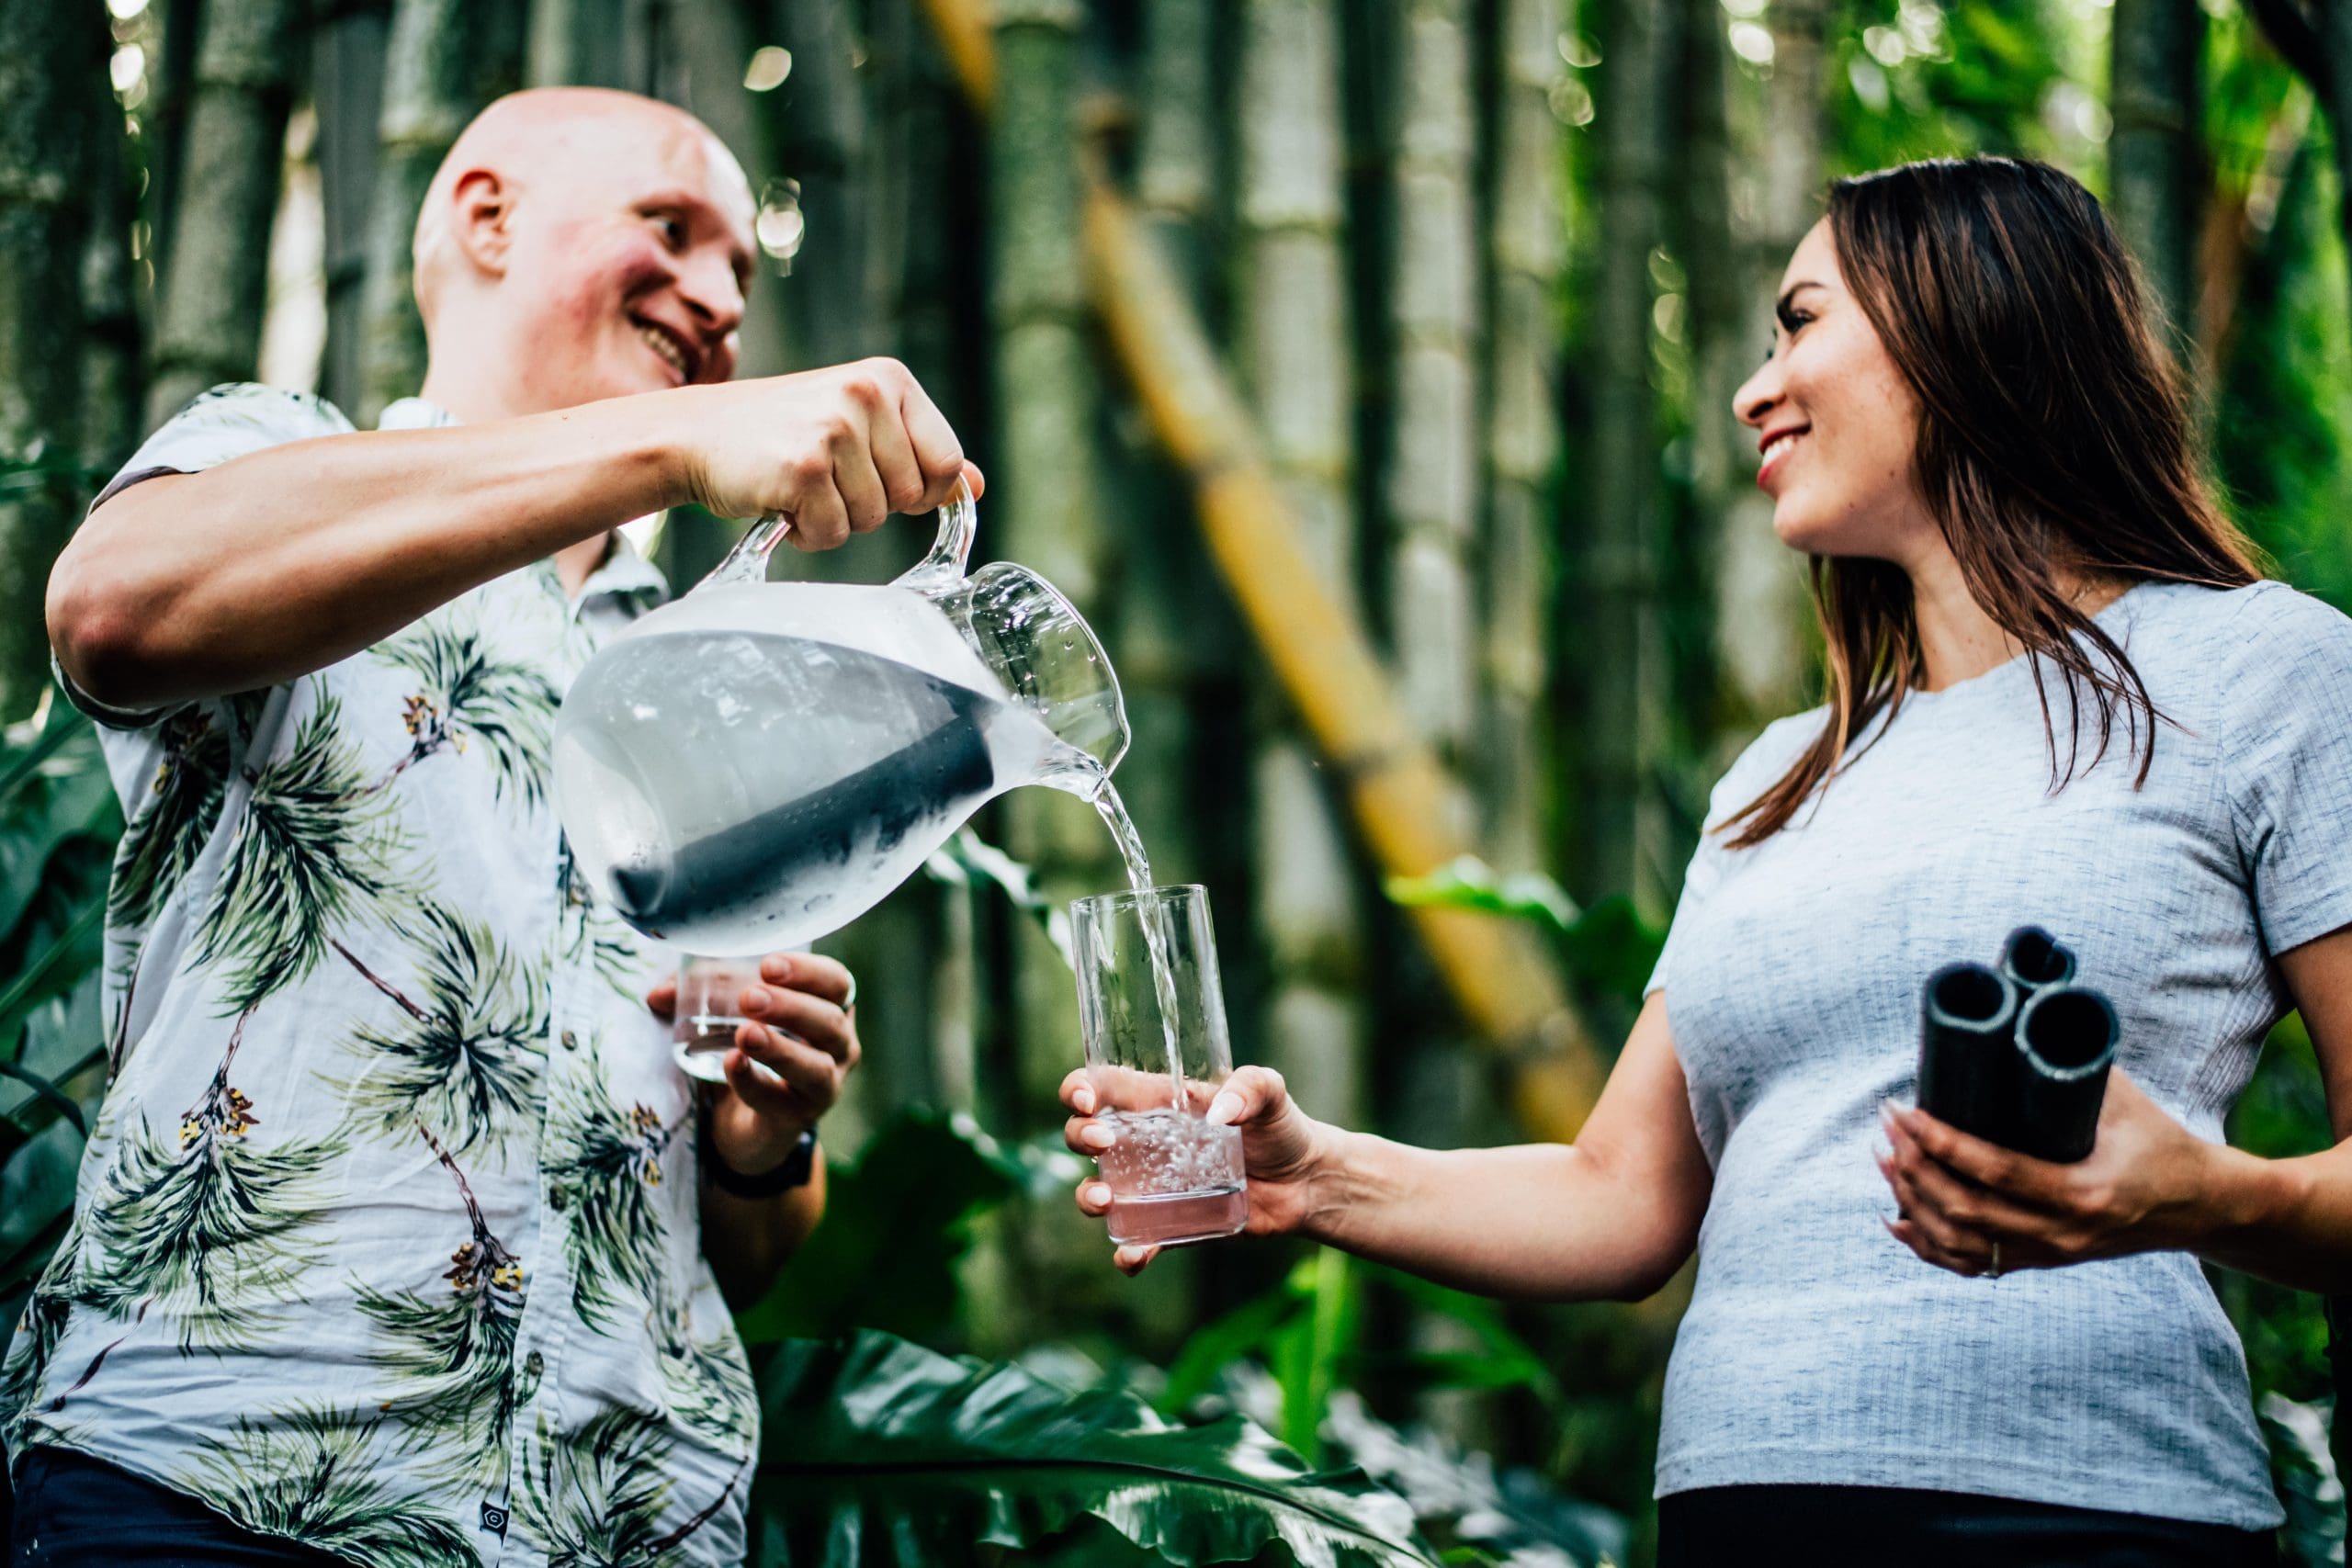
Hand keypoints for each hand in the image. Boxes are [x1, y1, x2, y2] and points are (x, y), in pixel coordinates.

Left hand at [647, 953, 859, 1177]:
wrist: (746, 1122)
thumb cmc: (750, 1051)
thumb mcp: (727, 1016)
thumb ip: (697, 997)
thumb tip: (658, 995)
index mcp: (830, 1009)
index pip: (836, 983)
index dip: (809, 972)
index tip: (768, 965)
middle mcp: (838, 1048)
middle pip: (830, 1022)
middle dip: (791, 1007)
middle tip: (749, 998)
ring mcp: (823, 1087)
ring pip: (816, 1067)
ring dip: (779, 1048)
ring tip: (744, 1034)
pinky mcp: (796, 1119)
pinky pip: (780, 1102)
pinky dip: (754, 1082)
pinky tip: (732, 1065)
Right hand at [666, 358, 984, 547]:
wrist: (695, 434)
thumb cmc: (781, 434)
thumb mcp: (857, 426)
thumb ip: (919, 453)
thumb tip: (975, 486)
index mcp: (889, 380)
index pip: (947, 461)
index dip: (920, 489)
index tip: (878, 479)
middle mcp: (867, 395)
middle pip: (911, 496)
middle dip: (871, 503)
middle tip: (824, 475)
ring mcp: (835, 429)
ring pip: (873, 519)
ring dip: (836, 518)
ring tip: (799, 484)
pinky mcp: (804, 468)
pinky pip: (833, 534)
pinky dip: (807, 533)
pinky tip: (781, 500)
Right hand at [1059, 1064, 1336, 1275]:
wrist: (1305, 1181)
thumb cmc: (1281, 1127)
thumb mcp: (1271, 1092)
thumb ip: (1252, 1087)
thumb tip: (1220, 1114)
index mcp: (1160, 1102)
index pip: (1106, 1087)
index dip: (1081, 1089)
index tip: (1085, 1099)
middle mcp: (1146, 1143)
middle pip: (1086, 1135)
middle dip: (1079, 1136)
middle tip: (1102, 1142)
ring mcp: (1154, 1187)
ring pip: (1099, 1190)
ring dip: (1088, 1196)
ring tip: (1105, 1200)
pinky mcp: (1171, 1224)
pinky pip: (1137, 1241)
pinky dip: (1128, 1252)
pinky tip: (1135, 1256)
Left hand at [1876, 1069, 2219, 1276]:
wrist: (2199, 1206)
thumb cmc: (2161, 1141)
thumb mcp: (2123, 1101)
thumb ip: (2069, 1067)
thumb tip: (2012, 1020)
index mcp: (2083, 1192)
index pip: (1994, 1171)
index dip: (1940, 1141)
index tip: (1905, 1109)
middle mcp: (2062, 1233)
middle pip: (1965, 1209)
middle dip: (1914, 1165)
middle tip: (1888, 1124)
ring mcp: (2050, 1254)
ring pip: (1960, 1242)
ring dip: (1911, 1201)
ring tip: (1884, 1157)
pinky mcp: (2042, 1261)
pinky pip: (1972, 1265)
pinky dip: (1927, 1244)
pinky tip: (1895, 1218)